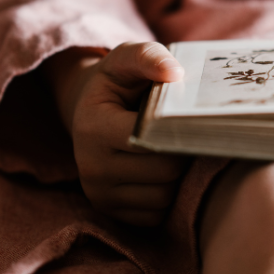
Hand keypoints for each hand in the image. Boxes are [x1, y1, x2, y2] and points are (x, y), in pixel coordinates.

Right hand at [43, 42, 188, 225]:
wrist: (90, 114)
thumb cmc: (117, 84)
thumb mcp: (127, 60)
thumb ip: (149, 58)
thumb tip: (176, 74)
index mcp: (93, 127)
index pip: (153, 140)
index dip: (178, 130)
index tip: (183, 117)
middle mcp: (90, 167)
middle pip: (165, 172)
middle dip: (181, 153)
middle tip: (183, 135)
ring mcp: (98, 194)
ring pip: (164, 197)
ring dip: (177, 177)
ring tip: (169, 152)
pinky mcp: (109, 213)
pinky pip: (156, 215)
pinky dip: (165, 196)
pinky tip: (160, 173)